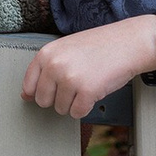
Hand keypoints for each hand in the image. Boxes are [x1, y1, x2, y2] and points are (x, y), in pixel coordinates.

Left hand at [22, 16, 155, 118]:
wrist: (128, 43)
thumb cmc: (99, 45)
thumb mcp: (66, 49)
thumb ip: (46, 69)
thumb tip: (26, 95)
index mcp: (46, 54)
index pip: (28, 86)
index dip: (41, 92)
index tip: (52, 89)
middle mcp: (55, 66)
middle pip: (43, 101)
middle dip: (58, 98)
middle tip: (74, 85)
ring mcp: (70, 79)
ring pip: (61, 109)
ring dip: (74, 102)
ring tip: (87, 83)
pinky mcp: (87, 92)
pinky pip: (77, 113)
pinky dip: (86, 107)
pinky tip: (95, 90)